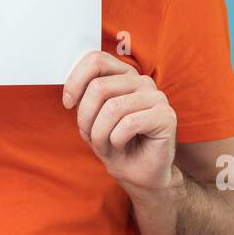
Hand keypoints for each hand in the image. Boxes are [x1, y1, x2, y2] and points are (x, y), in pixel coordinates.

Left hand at [63, 51, 177, 194]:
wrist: (137, 174)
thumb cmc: (114, 144)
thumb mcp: (92, 117)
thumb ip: (84, 96)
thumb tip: (70, 88)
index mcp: (124, 75)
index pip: (96, 60)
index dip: (75, 81)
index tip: (67, 104)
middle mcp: (141, 81)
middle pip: (99, 87)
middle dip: (86, 117)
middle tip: (90, 136)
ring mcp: (157, 97)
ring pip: (112, 108)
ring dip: (100, 133)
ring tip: (106, 144)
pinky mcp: (166, 116)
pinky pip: (129, 123)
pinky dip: (116, 140)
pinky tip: (121, 145)